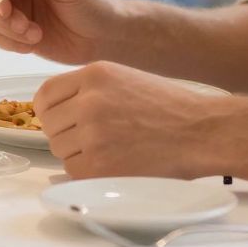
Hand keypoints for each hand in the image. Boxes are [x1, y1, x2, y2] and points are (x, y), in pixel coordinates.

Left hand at [34, 62, 223, 179]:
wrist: (202, 131)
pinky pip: (73, 170)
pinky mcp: (100, 165)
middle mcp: (89, 101)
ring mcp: (93, 134)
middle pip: (50, 125)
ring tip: (110, 149)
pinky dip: (88, 171)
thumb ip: (88, 89)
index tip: (59, 119)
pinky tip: (114, 163)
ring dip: (77, 153)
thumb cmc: (169, 107)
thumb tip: (57, 107)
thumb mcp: (124, 78)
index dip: (49, 111)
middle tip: (95, 138)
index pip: (45, 95)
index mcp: (94, 74)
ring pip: (59, 149)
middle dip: (66, 134)